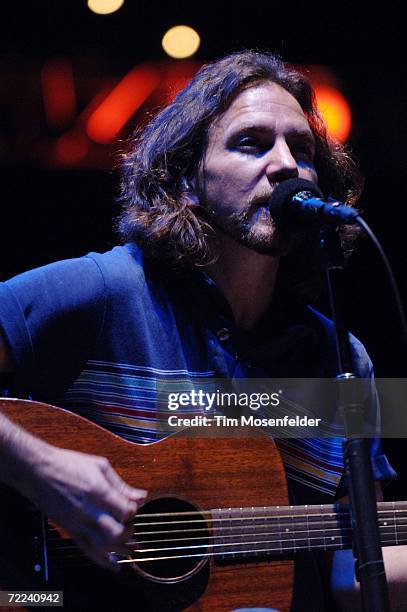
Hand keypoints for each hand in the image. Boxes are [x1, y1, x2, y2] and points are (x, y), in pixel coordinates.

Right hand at [25, 446, 146, 570]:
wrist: (38, 471)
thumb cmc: (69, 464)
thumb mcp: (99, 466)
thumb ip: (121, 485)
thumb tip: (141, 497)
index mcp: (97, 490)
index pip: (124, 511)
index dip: (133, 511)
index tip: (132, 507)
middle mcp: (87, 510)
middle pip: (116, 533)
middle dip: (129, 532)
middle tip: (130, 525)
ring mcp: (77, 522)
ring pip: (103, 547)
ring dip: (120, 549)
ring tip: (131, 548)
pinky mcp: (69, 530)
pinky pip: (87, 550)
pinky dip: (103, 561)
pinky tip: (114, 565)